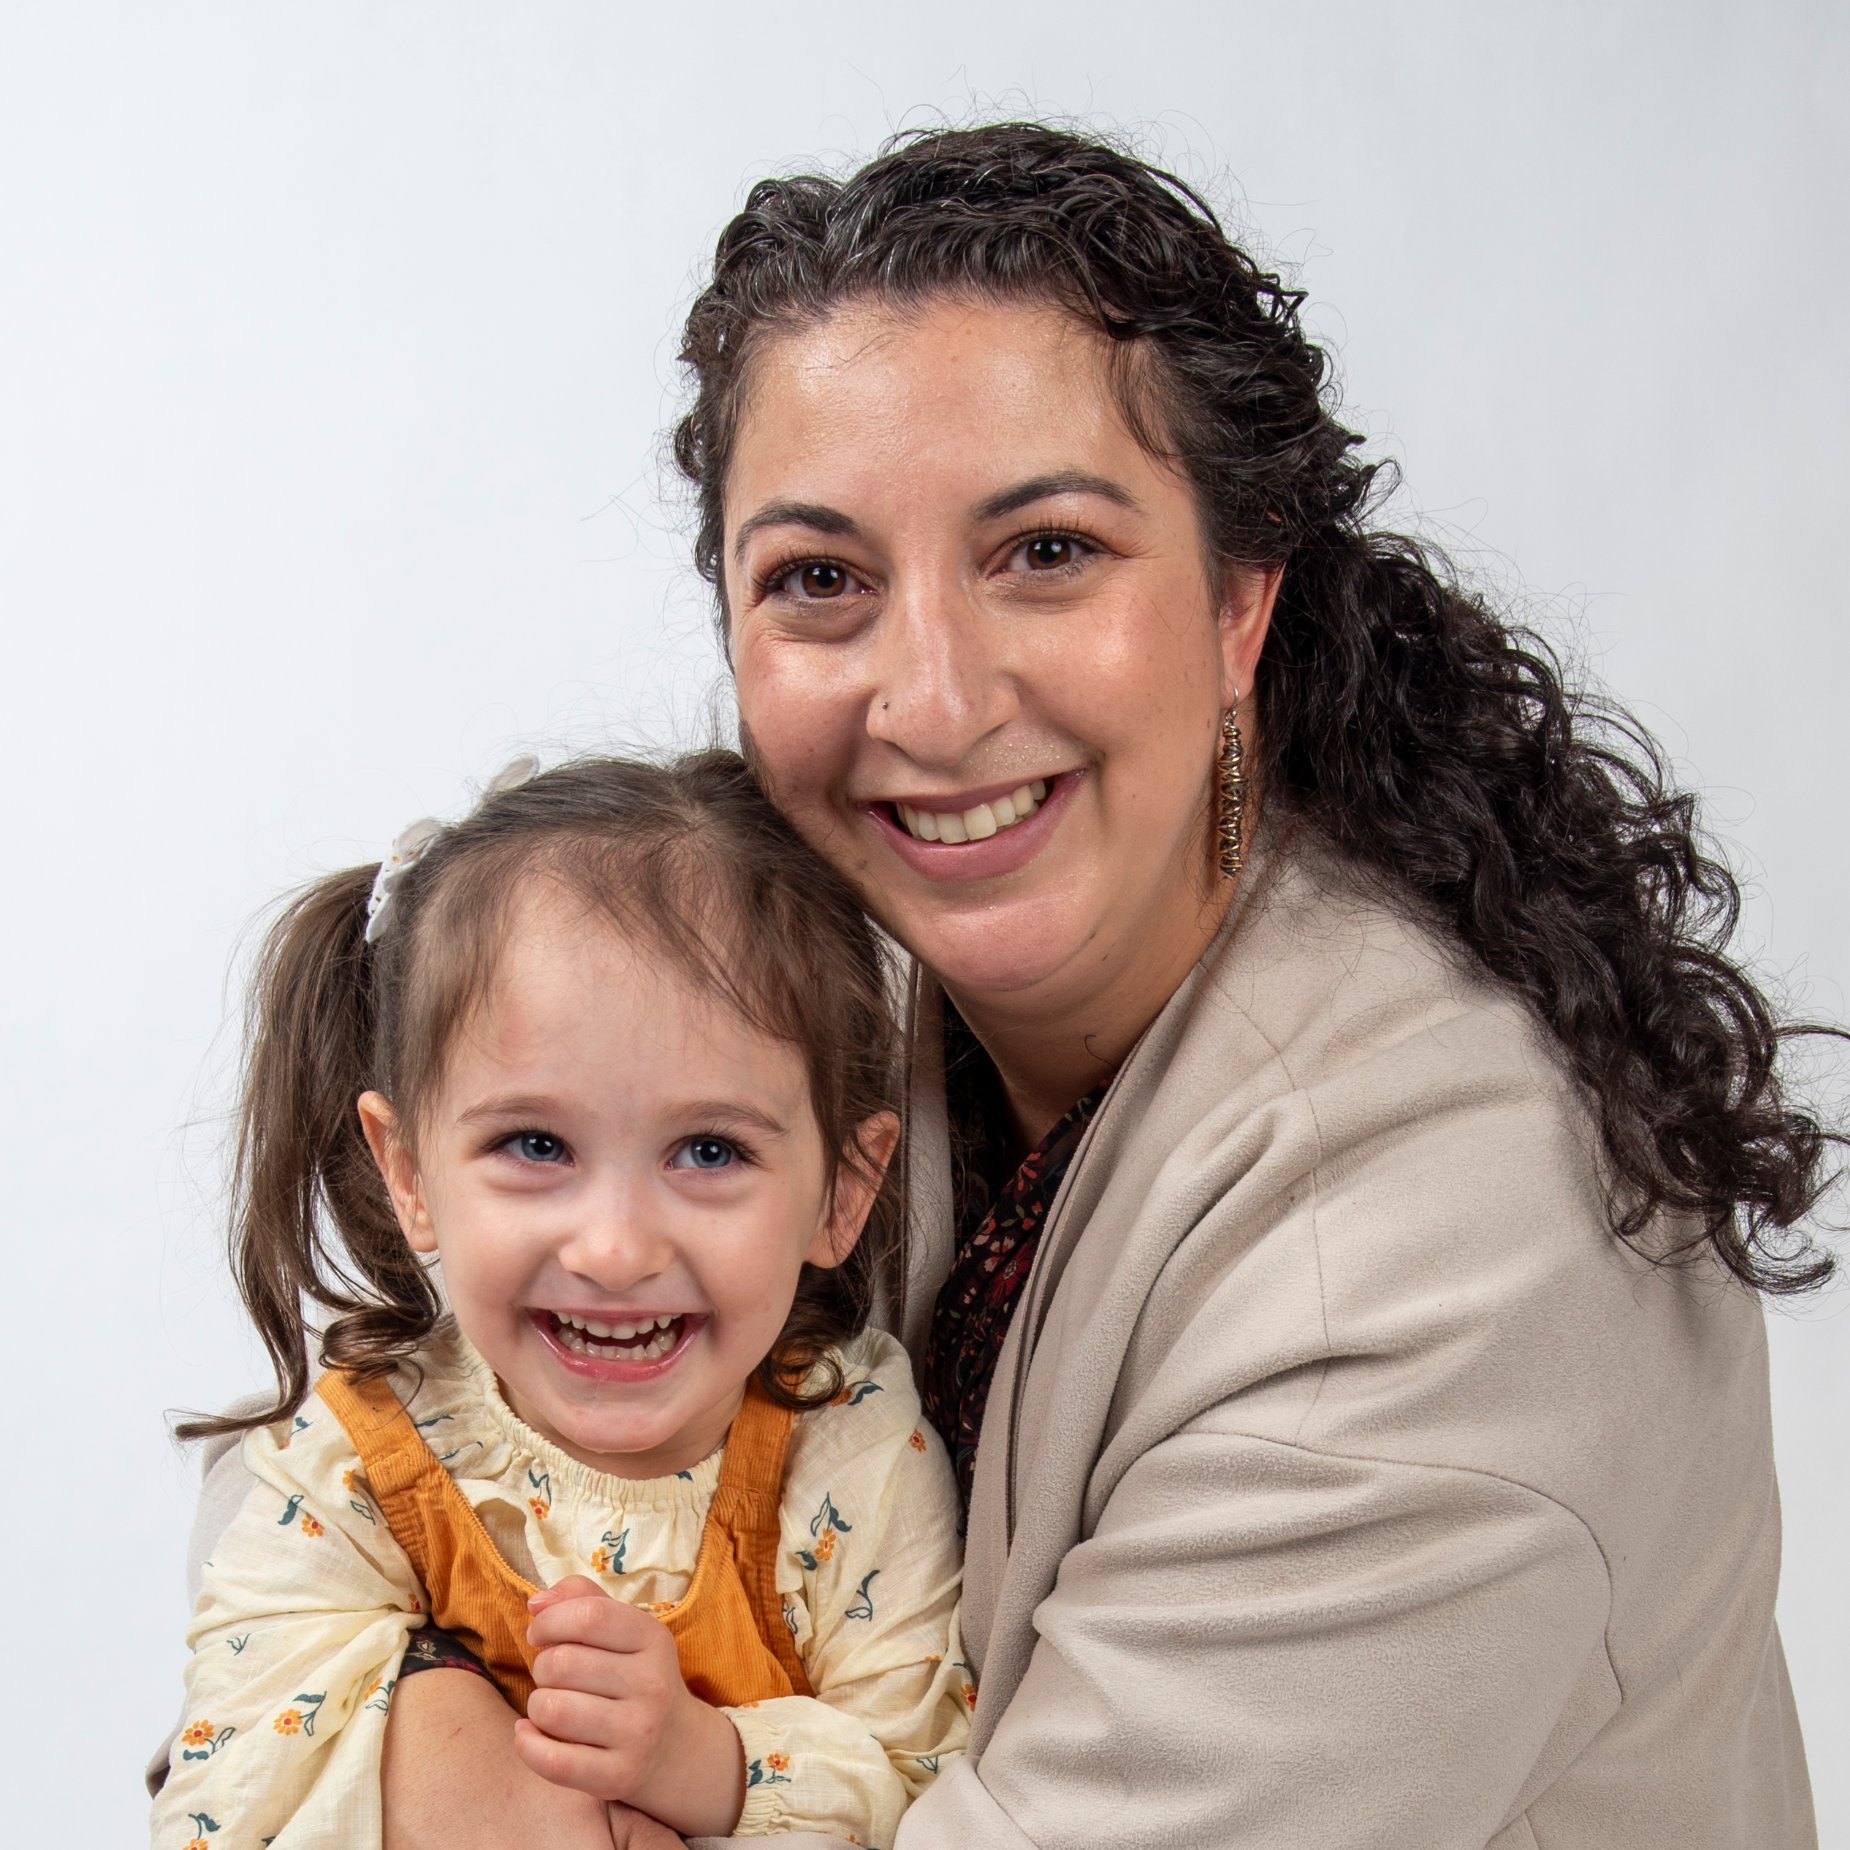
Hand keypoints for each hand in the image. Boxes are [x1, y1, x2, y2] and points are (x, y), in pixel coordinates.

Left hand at [515, 1575, 746, 1839]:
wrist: (676, 1747)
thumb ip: (582, 1599)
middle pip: (563, 1663)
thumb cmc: (634, 1677)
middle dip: (542, 1667)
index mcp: (653, 1639)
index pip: (589, 1616)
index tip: (539, 1633)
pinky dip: (527, 1745)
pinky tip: (529, 1735)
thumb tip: (536, 1603)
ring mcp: (638, 1734)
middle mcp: (652, 1684)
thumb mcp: (625, 1630)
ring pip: (552, 1710)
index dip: (550, 1621)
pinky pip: (553, 1761)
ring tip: (549, 1706)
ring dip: (536, 1706)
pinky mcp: (619, 1776)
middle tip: (552, 1676)